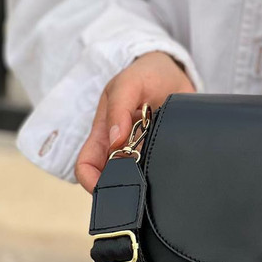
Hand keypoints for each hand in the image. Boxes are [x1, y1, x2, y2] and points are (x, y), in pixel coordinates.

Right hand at [75, 52, 194, 191]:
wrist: (175, 72)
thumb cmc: (145, 74)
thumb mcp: (128, 83)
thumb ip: (118, 108)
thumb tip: (115, 141)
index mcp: (103, 132)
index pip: (86, 165)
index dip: (91, 182)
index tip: (108, 189)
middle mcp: (120, 146)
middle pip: (112, 178)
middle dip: (121, 187)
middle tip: (138, 188)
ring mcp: (142, 151)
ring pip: (137, 177)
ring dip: (144, 181)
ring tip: (156, 178)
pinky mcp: (163, 150)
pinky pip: (162, 168)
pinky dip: (164, 172)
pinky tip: (172, 169)